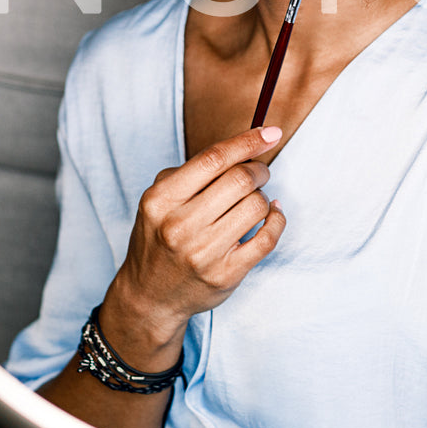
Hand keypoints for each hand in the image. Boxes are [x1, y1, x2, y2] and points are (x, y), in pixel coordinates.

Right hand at [106, 126, 286, 353]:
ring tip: (252, 200)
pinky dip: (276, 219)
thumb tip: (243, 148)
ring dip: (262, 196)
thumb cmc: (159, 237)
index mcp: (161, 200)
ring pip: (256, 206)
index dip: (246, 141)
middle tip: (258, 171)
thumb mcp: (159, 200)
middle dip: (258, 169)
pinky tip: (271, 214)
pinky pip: (267, 237)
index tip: (270, 132)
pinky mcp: (226, 274)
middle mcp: (179, 226)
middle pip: (239, 180)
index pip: (213, 159)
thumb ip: (192, 173)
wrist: (149, 295)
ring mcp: (203, 253)